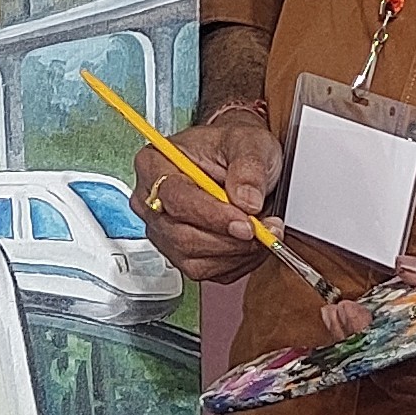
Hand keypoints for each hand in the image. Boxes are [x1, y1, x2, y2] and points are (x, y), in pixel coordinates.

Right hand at [132, 106, 283, 284]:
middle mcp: (152, 202)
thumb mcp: (249, 142)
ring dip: (236, 252)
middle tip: (263, 229)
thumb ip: (249, 168)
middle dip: (229, 239)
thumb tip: (246, 201)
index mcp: (155, 164)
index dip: (212, 216)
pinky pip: (207, 272)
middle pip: (182, 236)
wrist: (237, 159)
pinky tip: (249, 242)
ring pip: (195, 260)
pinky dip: (236, 262)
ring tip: (262, 231)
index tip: (245, 222)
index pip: (175, 199)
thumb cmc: (233, 146)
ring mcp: (164, 231)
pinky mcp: (180, 254)